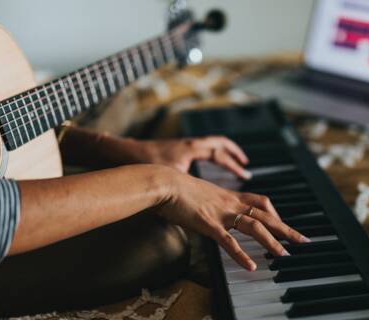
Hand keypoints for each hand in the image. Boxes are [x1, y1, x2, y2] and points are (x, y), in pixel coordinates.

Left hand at [120, 136, 251, 178]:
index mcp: (191, 149)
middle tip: (244, 163)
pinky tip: (208, 166)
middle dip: (233, 153)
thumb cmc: (144, 163)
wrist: (125, 153)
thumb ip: (185, 188)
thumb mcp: (168, 176)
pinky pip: (200, 148)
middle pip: (219, 143)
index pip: (219, 154)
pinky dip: (209, 154)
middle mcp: (189, 144)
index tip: (244, 174)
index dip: (233, 165)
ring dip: (223, 151)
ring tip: (232, 161)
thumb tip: (195, 201)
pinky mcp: (176, 149)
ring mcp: (182, 145)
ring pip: (209, 143)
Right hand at [157, 170, 309, 270]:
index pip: (261, 202)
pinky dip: (241, 254)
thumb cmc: (176, 188)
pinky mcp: (208, 223)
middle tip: (303, 240)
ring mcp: (221, 213)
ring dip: (271, 242)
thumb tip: (206, 211)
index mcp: (229, 196)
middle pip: (266, 215)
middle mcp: (230, 203)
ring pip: (254, 227)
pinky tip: (251, 266)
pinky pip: (229, 241)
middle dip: (286, 229)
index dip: (275, 214)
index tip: (284, 224)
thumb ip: (208, 204)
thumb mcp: (199, 195)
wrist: (164, 182)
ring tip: (284, 255)